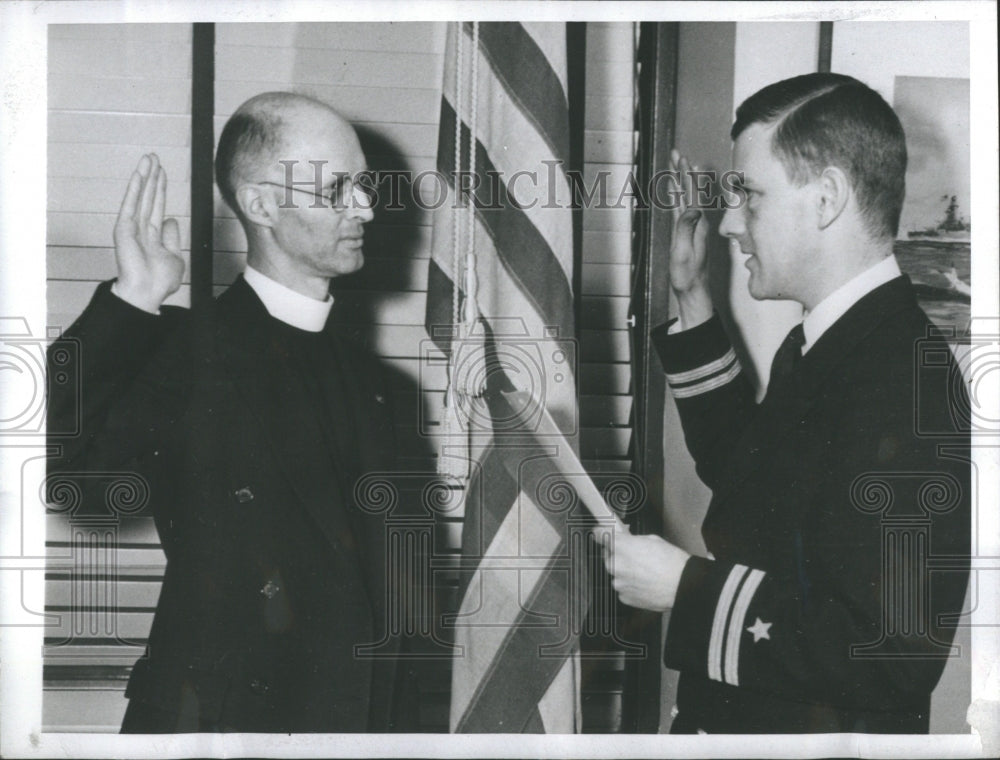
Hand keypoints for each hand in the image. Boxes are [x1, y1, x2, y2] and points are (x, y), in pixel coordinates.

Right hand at [112, 154, 183, 311]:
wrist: (148, 293)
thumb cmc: (160, 280)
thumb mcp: (175, 256)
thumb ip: (172, 237)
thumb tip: (171, 219)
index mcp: (153, 234)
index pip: (157, 204)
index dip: (160, 188)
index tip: (162, 171)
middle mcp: (141, 228)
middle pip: (148, 196)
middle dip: (152, 176)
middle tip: (153, 156)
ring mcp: (132, 227)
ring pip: (140, 196)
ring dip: (144, 176)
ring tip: (148, 158)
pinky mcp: (124, 229)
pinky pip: (130, 204)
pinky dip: (134, 189)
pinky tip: (139, 174)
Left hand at [600, 530, 689, 611]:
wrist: (683, 586)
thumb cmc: (671, 562)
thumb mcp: (652, 540)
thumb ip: (633, 540)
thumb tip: (626, 540)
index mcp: (621, 546)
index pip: (600, 535)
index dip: (601, 533)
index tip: (600, 533)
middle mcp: (616, 564)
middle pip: (608, 557)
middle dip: (617, 555)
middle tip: (633, 556)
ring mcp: (619, 583)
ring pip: (616, 574)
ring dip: (625, 572)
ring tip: (644, 573)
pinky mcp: (624, 597)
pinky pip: (623, 588)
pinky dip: (631, 586)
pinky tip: (645, 583)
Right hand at [668, 149, 711, 326]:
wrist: (693, 291)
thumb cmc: (687, 275)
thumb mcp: (684, 252)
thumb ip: (686, 229)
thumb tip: (692, 208)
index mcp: (697, 224)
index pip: (691, 194)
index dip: (685, 175)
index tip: (681, 158)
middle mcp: (697, 223)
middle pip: (690, 191)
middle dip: (683, 171)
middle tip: (676, 154)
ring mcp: (693, 228)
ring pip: (686, 198)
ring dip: (681, 180)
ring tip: (677, 166)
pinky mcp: (688, 233)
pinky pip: (683, 208)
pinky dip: (678, 196)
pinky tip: (676, 192)